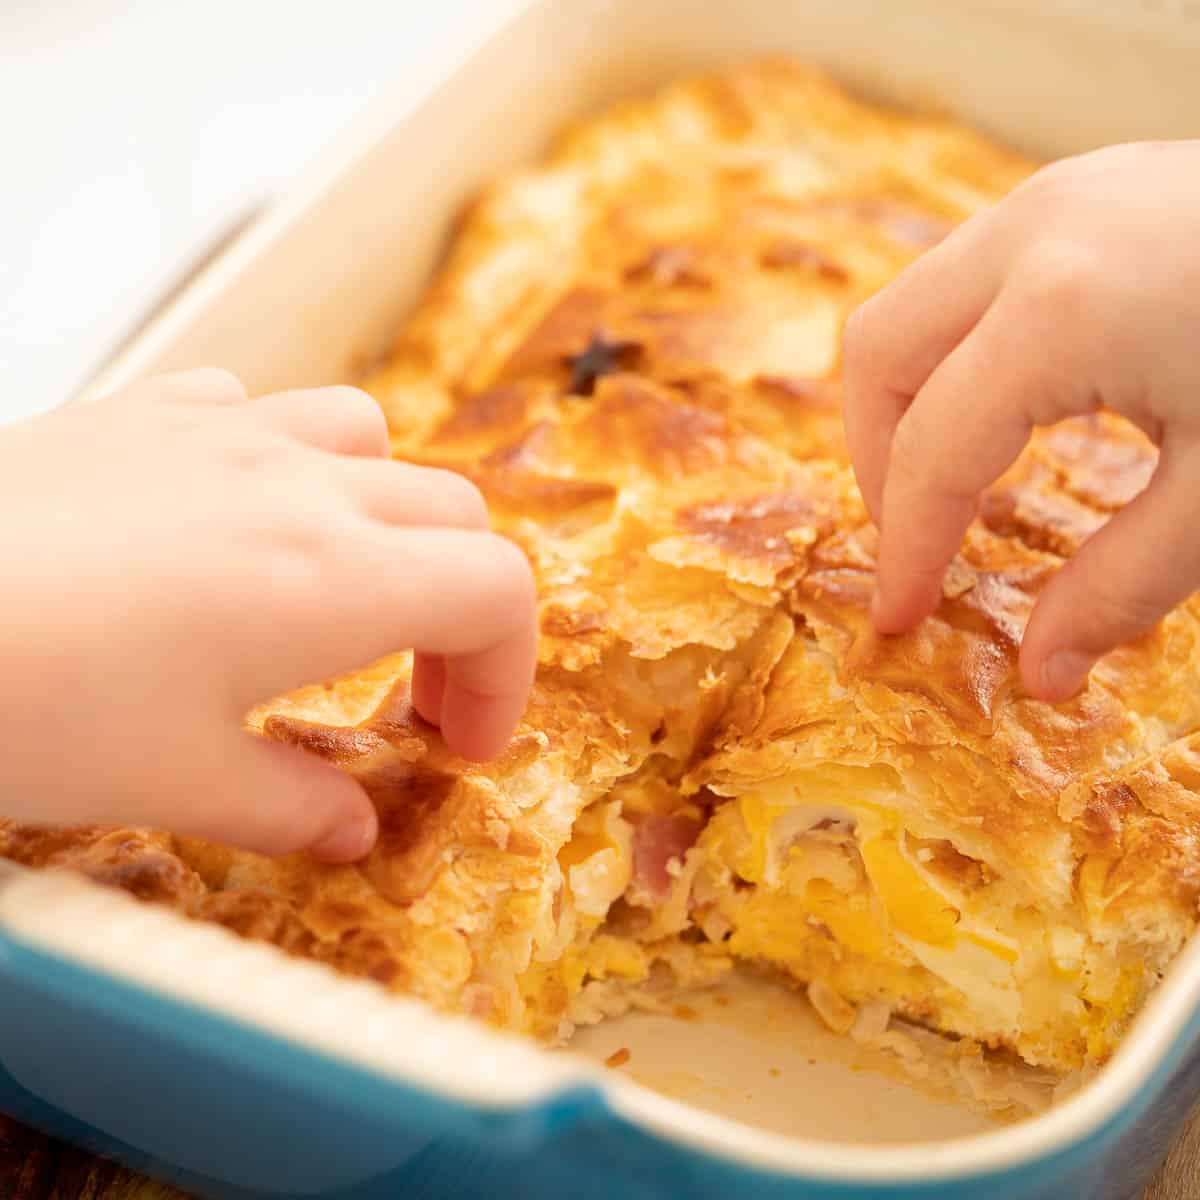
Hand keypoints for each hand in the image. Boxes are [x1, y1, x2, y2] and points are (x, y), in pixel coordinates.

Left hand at [0, 370, 535, 860]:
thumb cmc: (28, 706)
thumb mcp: (175, 783)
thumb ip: (290, 807)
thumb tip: (351, 832)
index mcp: (337, 580)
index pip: (500, 591)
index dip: (507, 674)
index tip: (459, 744)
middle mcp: (303, 488)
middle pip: (455, 516)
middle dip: (463, 609)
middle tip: (409, 691)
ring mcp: (223, 435)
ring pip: (370, 437)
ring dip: (387, 513)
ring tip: (335, 582)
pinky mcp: (143, 412)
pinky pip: (255, 406)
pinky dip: (280, 457)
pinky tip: (226, 514)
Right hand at [842, 140, 1199, 700]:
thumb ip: (1125, 585)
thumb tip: (1042, 674)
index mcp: (1058, 313)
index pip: (931, 449)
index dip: (906, 546)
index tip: (899, 616)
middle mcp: (1031, 233)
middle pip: (880, 351)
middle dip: (877, 459)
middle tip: (919, 538)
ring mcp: (1060, 194)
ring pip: (917, 303)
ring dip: (915, 400)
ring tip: (958, 481)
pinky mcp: (1091, 188)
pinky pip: (976, 276)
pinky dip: (962, 351)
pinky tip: (1017, 406)